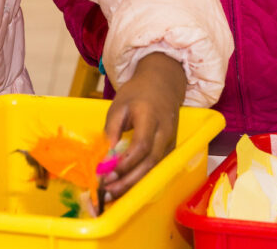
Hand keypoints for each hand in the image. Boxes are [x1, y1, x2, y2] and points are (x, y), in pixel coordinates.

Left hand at [103, 52, 185, 197]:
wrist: (163, 83)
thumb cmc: (138, 93)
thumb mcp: (118, 105)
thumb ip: (112, 129)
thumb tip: (106, 156)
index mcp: (151, 116)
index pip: (142, 144)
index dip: (126, 163)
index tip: (107, 174)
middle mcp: (165, 131)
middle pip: (150, 162)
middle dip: (128, 180)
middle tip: (108, 191)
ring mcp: (171, 141)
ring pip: (155, 168)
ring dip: (134, 184)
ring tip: (113, 193)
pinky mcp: (170, 148)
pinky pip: (156, 167)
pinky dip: (140, 178)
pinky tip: (125, 185)